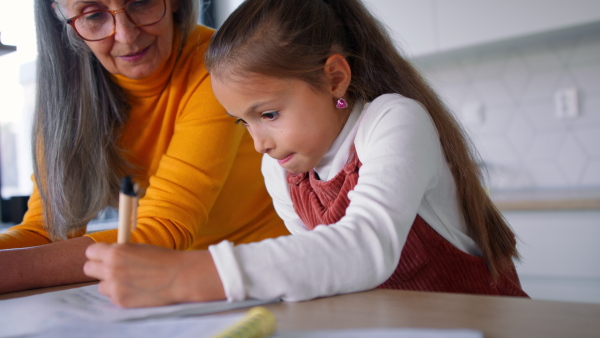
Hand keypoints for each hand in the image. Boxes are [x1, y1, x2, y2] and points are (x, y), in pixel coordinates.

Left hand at [84, 243, 225, 306]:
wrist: (180, 277)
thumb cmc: (164, 260)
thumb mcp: (139, 248)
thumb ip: (120, 251)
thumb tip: (107, 255)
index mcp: (115, 252)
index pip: (90, 252)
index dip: (98, 253)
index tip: (105, 256)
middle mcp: (111, 269)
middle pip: (88, 268)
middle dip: (99, 268)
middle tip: (113, 269)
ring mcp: (115, 287)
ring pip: (101, 285)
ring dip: (111, 283)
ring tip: (130, 281)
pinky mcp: (121, 301)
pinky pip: (112, 297)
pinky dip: (122, 294)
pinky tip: (137, 290)